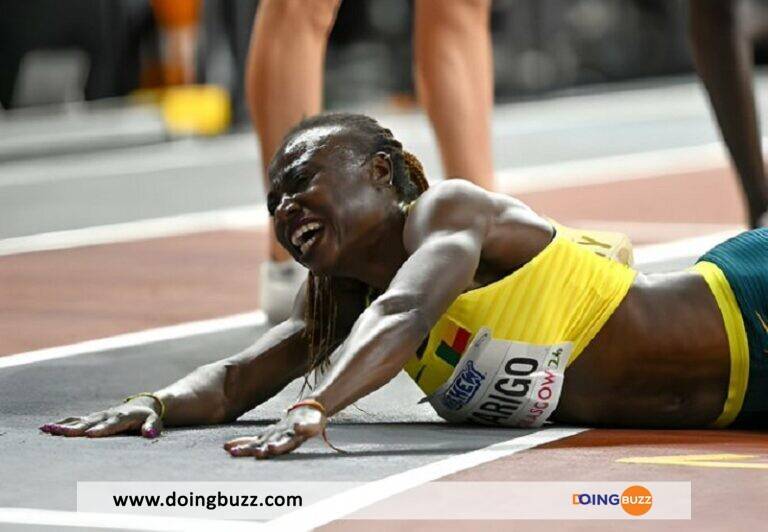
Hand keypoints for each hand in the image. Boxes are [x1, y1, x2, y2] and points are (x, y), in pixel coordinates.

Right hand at [40, 396, 162, 438]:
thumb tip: (150, 434)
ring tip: (46, 430)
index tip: (90, 435)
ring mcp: (96, 416)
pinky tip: (45, 428)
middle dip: (74, 429)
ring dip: (62, 426)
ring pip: (78, 422)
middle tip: (59, 434)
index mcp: (121, 418)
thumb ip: (152, 427)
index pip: (110, 425)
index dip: (101, 430)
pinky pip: (74, 420)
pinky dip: (61, 424)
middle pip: (88, 423)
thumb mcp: (154, 421)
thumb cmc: (147, 417)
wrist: (140, 405)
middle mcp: (106, 416)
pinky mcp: (90, 418)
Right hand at [223, 406, 324, 458]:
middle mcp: (283, 439)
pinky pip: (306, 428)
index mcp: (271, 441)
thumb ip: (247, 442)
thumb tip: (225, 447)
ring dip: (279, 446)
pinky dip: (302, 429)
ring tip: (270, 448)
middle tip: (253, 455)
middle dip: (263, 452)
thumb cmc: (287, 429)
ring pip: (287, 441)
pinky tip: (297, 427)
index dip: (244, 449)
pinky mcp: (309, 427)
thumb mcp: (267, 436)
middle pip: (271, 446)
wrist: (312, 414)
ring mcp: (296, 434)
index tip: (230, 452)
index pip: (255, 444)